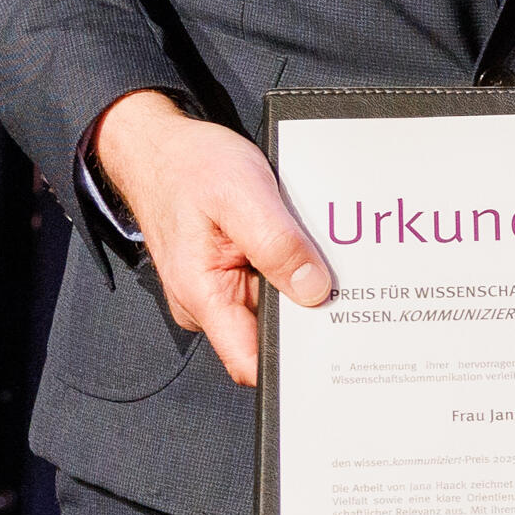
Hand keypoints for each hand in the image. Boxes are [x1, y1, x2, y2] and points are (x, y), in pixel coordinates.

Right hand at [89, 88, 328, 390]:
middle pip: (274, 333)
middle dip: (313, 316)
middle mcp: (210, 302)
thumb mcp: (243, 196)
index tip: (335, 355)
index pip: (250, 362)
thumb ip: (277, 245)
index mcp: (203, 295)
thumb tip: (314, 290)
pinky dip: (295, 266)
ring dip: (305, 285)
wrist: (161, 147)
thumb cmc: (190, 167)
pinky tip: (310, 246)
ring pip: (279, 305)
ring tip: (329, 257)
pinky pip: (274, 281)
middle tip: (353, 292)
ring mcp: (221, 289)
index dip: (293, 366)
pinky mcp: (232, 272)